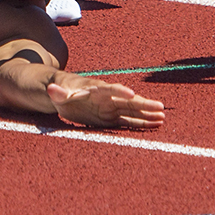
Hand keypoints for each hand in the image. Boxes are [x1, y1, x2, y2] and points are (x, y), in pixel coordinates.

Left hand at [46, 75, 164, 129]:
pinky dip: (141, 123)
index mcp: (95, 89)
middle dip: (143, 104)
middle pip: (127, 100)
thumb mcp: (57, 92)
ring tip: (163, 118)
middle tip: (160, 107)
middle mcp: (107, 98)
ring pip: (132, 111)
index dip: (120, 91)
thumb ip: (57, 93)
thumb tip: (51, 90)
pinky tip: (155, 125)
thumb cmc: (61, 91)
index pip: (109, 89)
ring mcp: (111, 108)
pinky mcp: (111, 118)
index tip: (131, 94)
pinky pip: (128, 121)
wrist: (63, 94)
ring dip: (146, 114)